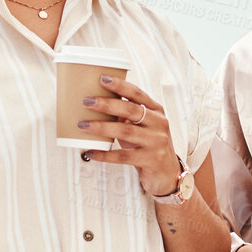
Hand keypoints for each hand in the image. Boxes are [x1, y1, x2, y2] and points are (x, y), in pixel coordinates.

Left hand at [78, 75, 182, 196]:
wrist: (168, 172)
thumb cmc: (149, 145)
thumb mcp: (143, 126)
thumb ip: (127, 115)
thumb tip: (96, 104)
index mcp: (156, 111)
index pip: (137, 94)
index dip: (120, 85)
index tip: (102, 79)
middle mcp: (159, 124)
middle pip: (131, 110)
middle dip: (107, 104)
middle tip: (87, 101)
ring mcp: (156, 142)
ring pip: (125, 132)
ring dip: (102, 127)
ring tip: (83, 125)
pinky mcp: (150, 159)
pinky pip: (123, 156)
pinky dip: (105, 154)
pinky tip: (91, 152)